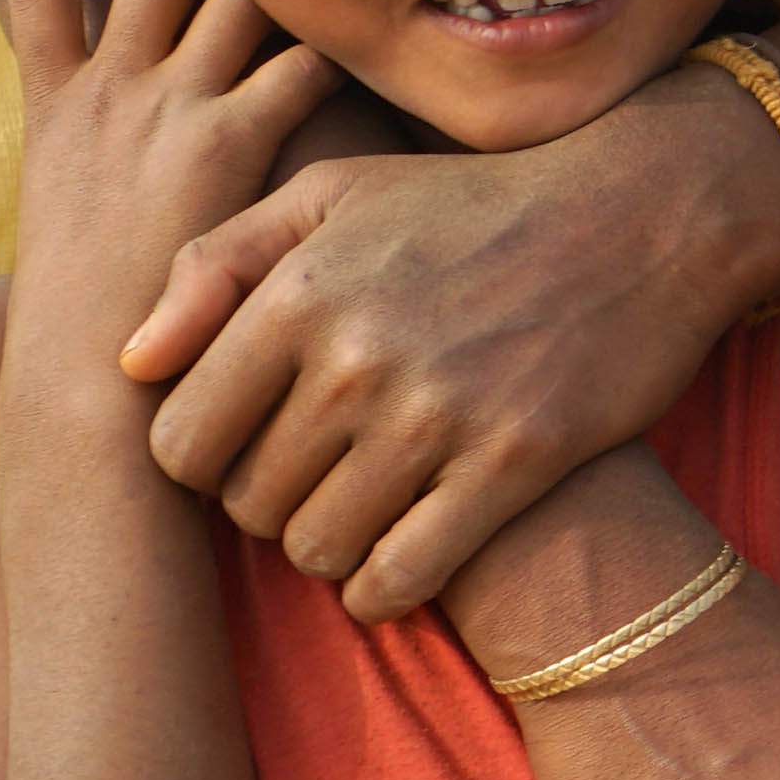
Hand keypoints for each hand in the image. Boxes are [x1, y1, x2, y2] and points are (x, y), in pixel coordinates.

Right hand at [0, 0, 344, 356]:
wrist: (82, 396)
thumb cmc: (84, 327)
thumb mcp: (64, 226)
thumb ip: (88, 169)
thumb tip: (120, 166)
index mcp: (52, 112)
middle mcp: (105, 93)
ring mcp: (163, 111)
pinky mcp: (224, 143)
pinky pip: (299, 56)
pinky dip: (342, 48)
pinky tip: (374, 58)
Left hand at [120, 66, 779, 617]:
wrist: (648, 210)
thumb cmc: (473, 206)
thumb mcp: (338, 194)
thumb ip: (216, 261)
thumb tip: (131, 363)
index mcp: (298, 291)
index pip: (178, 442)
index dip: (204, 457)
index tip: (253, 441)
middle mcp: (357, 355)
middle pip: (246, 506)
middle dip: (272, 500)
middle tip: (323, 469)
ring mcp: (439, 412)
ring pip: (316, 550)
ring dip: (331, 544)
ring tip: (366, 504)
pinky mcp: (514, 460)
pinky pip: (401, 576)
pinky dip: (386, 586)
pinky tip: (405, 553)